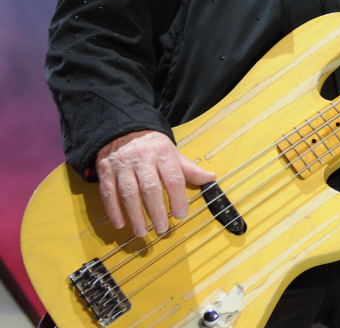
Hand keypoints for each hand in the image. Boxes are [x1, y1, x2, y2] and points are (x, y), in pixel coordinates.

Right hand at [96, 129, 215, 236]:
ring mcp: (122, 165)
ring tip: (142, 231)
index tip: (180, 215)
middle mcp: (142, 158)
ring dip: (135, 215)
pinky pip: (108, 193)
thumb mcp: (173, 152)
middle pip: (150, 188)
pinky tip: (120, 224)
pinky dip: (114, 210)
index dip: (178, 199)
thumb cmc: (153, 146)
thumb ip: (189, 169)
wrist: (124, 129)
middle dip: (156, 211)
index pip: (173, 179)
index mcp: (163, 153)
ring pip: (129, 192)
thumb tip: (211, 178)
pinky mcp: (105, 170)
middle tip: (162, 229)